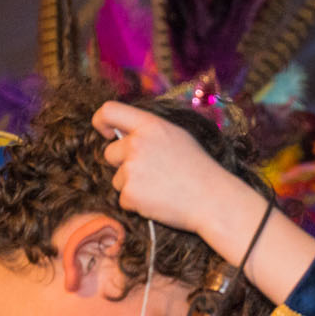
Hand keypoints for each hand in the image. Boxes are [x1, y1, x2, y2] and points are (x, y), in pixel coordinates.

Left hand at [93, 101, 232, 232]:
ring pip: (117, 179)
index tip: (106, 133)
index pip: (109, 111)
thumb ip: (148, 132)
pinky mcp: (130, 194)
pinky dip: (137, 204)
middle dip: (123, 164)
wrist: (213, 201)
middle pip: (109, 153)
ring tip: (161, 188)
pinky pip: (123, 199)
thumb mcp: (177, 137)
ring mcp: (132, 169)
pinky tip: (159, 201)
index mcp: (150, 125)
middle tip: (151, 173)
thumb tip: (121, 133)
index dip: (101, 121)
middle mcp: (137, 144)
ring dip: (132, 186)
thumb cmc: (199, 170)